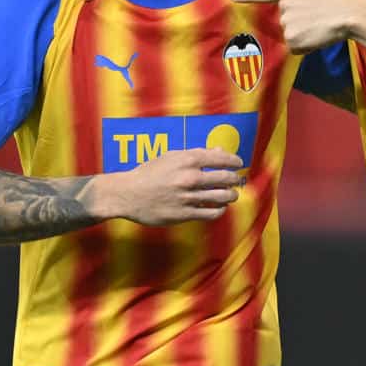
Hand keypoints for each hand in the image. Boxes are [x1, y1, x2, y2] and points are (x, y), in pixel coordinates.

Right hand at [100, 148, 243, 225]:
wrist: (127, 194)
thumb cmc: (150, 173)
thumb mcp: (171, 157)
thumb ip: (197, 154)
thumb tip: (220, 151)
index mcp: (187, 160)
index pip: (221, 159)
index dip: (234, 162)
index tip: (238, 164)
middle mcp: (190, 178)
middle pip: (226, 178)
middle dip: (236, 179)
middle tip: (238, 180)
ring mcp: (188, 197)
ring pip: (222, 197)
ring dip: (231, 195)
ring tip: (231, 194)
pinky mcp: (184, 214)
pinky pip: (212, 213)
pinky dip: (220, 209)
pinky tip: (220, 207)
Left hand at [232, 0, 365, 52]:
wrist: (347, 13)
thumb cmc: (337, 4)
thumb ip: (298, 3)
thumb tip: (291, 25)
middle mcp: (284, 6)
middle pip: (285, 23)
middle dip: (299, 26)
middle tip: (318, 21)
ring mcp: (286, 22)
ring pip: (291, 36)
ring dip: (304, 37)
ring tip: (320, 28)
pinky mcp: (291, 37)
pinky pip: (296, 47)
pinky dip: (307, 46)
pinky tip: (318, 37)